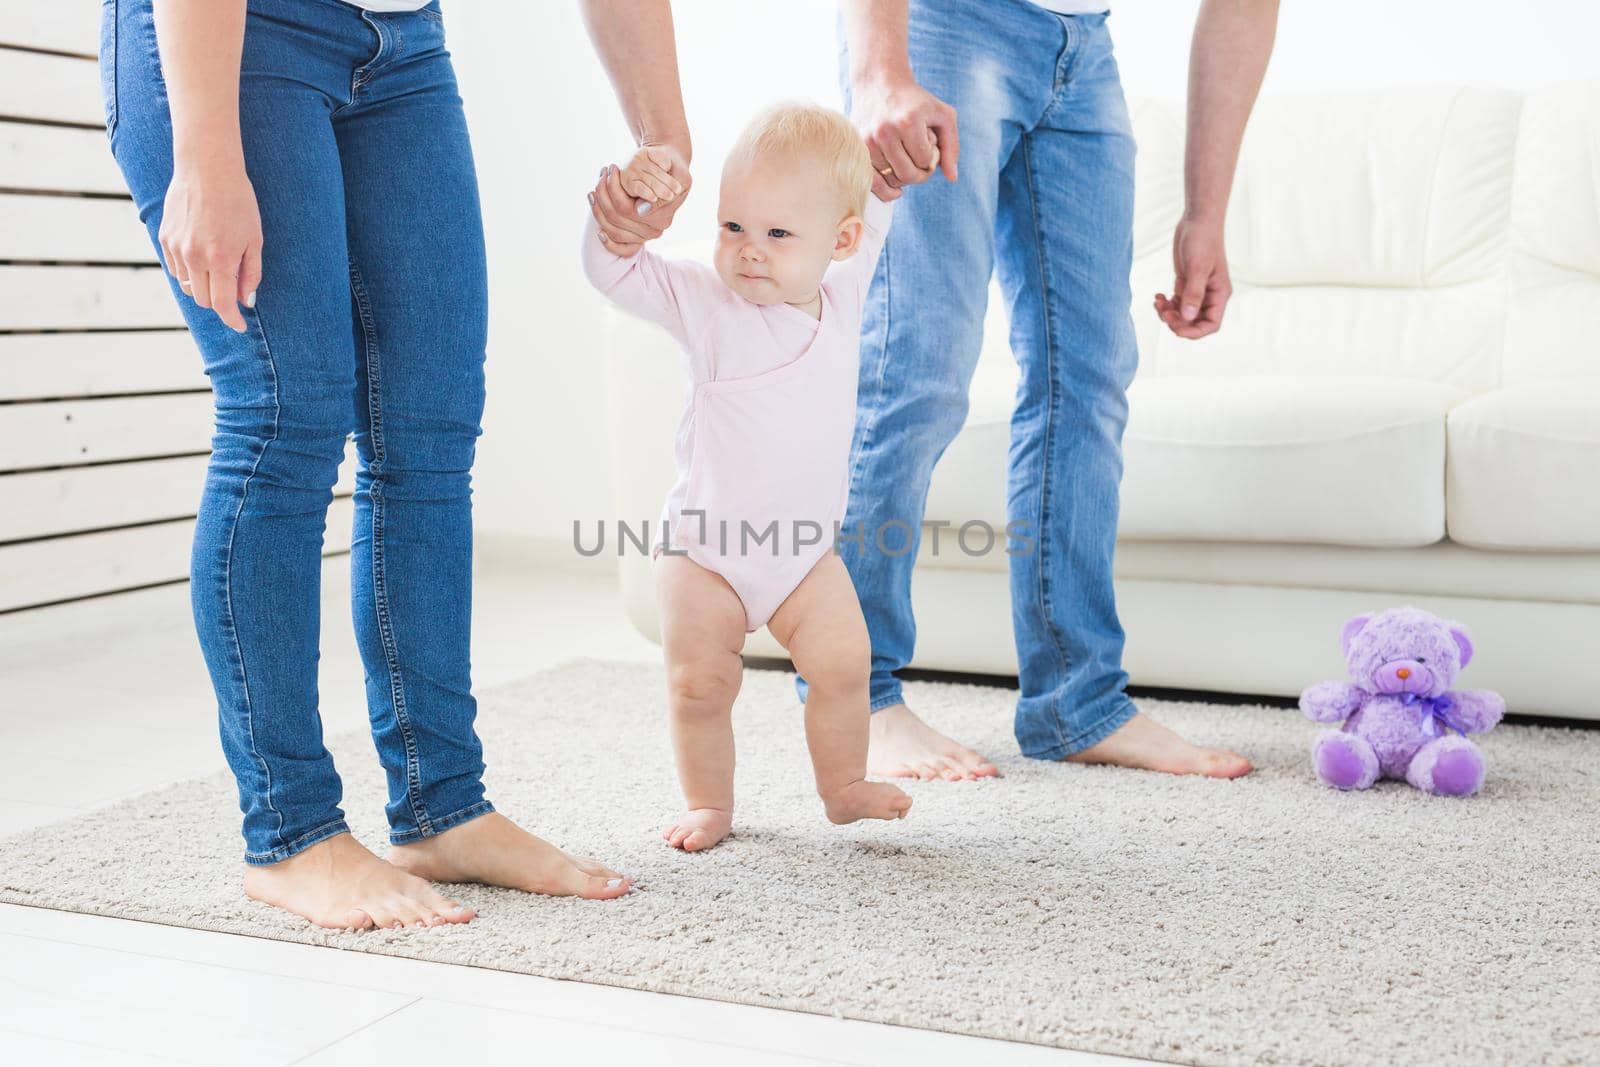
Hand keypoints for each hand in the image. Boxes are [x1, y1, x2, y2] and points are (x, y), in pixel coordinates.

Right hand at [158, 158, 261, 332]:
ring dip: (203, 287)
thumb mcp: (254, 239)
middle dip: (219, 302)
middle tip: (232, 291)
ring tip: (217, 269)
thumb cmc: (239, 203)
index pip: (221, 304)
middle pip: (203, 300)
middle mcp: (194, 256)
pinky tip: (201, 257)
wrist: (207, 170)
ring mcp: (176, 247)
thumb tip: (245, 301)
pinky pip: (176, 269)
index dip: (231, 319)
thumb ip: (250, 273)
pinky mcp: (164, 238)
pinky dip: (189, 273)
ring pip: (187, 286)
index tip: (239, 325)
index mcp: (220, 258)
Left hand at [587, 142, 690, 253]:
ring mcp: (646, 236)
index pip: (627, 208)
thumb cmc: (674, 169)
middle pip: (617, 218)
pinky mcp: (638, 240)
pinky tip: (598, 230)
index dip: (613, 189)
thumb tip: (639, 210)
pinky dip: (608, 242)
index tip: (611, 170)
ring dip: (598, 209)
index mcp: (662, 216)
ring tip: (596, 187)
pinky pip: (621, 249)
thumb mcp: (677, 174)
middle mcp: (654, 230)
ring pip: (613, 230)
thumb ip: (660, 189)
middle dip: (603, 193)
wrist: (674, 174)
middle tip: (602, 172)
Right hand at [849, 76, 958, 200]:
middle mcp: (885, 131)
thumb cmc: (916, 101)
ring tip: (905, 159)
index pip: (925, 162)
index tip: (929, 146)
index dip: (931, 159)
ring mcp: (868, 140)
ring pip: (891, 179)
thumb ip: (951, 146)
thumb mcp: (942, 116)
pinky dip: (885, 190)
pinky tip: (895, 190)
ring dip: (902, 176)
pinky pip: (871, 182)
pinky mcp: (857, 147)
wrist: (879, 83)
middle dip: (919, 173)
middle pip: (907, 175)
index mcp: (908, 122)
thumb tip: (952, 178)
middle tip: (919, 160)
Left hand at [1154, 216, 1230, 339]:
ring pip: (1183, 315)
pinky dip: (1166, 304)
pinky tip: (1158, 296)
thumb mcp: (1197, 268)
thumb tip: (1187, 318)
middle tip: (1163, 312)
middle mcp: (1211, 296)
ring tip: (1158, 302)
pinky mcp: (1186, 284)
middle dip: (1177, 322)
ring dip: (1168, 314)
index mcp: (1220, 294)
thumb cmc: (1202, 240)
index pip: (1211, 324)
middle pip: (1194, 323)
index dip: (1194, 332)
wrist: (1197, 221)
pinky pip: (1176, 304)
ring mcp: (1198, 291)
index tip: (1175, 328)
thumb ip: (1193, 293)